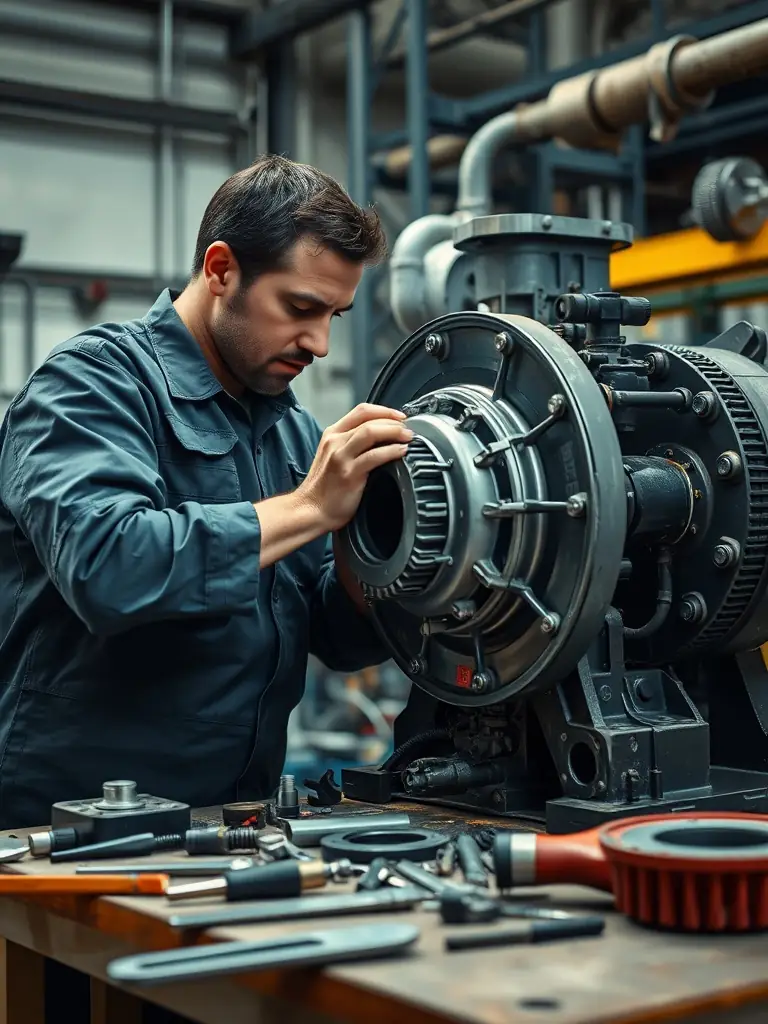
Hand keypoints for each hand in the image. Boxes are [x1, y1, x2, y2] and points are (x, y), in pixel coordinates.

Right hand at [297, 403, 411, 531]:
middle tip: (408, 429)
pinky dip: (391, 451)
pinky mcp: (348, 473)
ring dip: (394, 432)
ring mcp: (340, 457)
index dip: (385, 411)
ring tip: (408, 438)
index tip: (400, 417)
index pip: (361, 411)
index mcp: (332, 434)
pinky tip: (401, 452)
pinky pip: (374, 456)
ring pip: (371, 432)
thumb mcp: (334, 457)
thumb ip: (352, 444)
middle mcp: (335, 442)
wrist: (310, 511)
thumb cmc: (324, 488)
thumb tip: (381, 438)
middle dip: (394, 421)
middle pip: (369, 419)